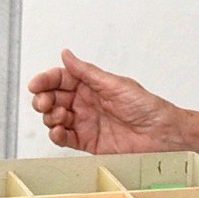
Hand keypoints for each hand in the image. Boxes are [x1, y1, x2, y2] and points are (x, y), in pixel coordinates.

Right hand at [26, 51, 181, 154]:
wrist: (162, 134)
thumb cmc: (146, 106)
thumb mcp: (115, 84)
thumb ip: (87, 72)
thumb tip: (66, 54)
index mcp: (91, 85)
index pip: (61, 79)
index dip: (46, 81)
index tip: (36, 85)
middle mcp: (85, 103)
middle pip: (53, 98)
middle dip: (43, 100)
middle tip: (44, 103)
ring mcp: (85, 122)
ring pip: (55, 118)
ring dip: (50, 117)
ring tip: (59, 117)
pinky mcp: (88, 142)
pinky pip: (64, 138)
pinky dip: (56, 135)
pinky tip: (58, 131)